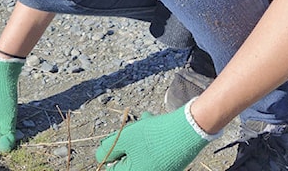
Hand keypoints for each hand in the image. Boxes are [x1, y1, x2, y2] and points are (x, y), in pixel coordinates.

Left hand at [95, 101, 212, 169]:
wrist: (187, 130)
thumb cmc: (153, 135)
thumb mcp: (124, 138)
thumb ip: (108, 148)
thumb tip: (100, 156)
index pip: (112, 168)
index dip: (111, 151)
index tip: (118, 138)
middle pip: (127, 158)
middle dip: (127, 141)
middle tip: (132, 129)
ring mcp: (159, 170)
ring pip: (140, 151)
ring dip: (138, 136)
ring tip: (144, 122)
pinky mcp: (169, 163)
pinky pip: (153, 150)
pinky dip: (149, 137)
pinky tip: (152, 123)